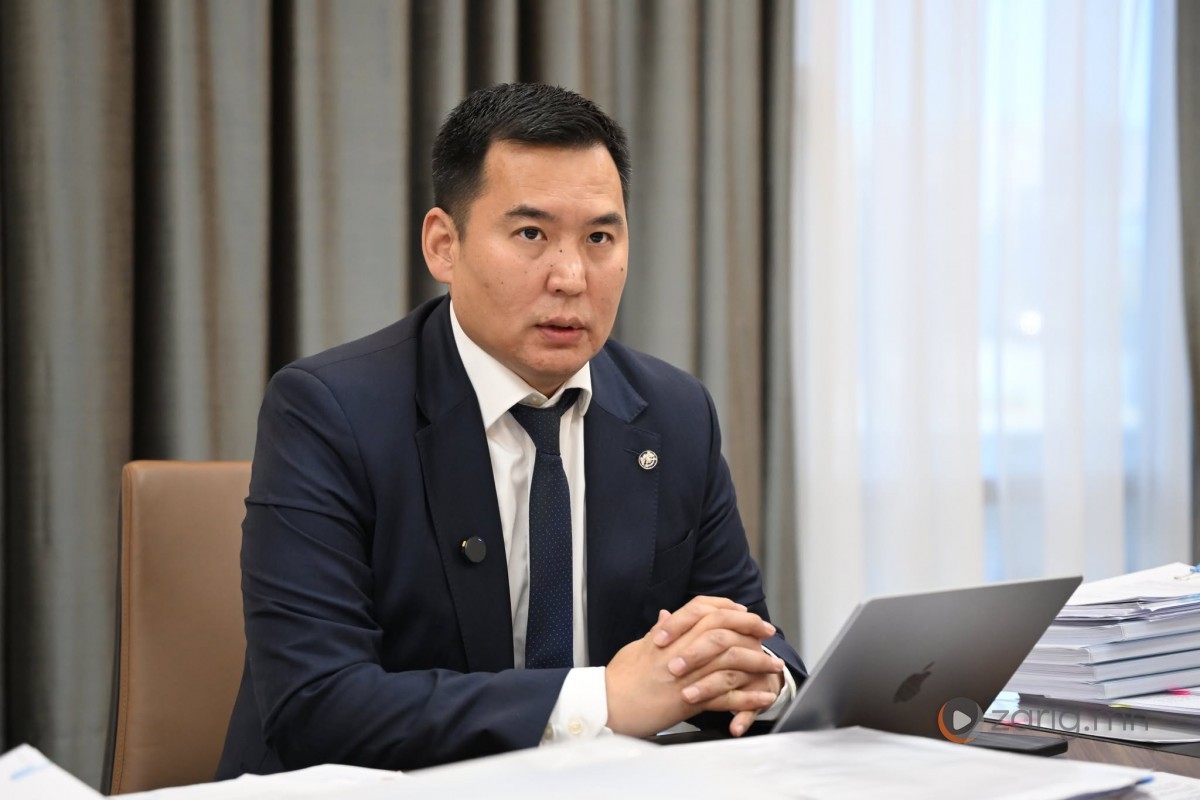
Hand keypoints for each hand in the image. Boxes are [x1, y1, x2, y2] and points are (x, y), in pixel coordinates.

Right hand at [604, 598, 783, 737]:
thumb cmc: (618, 679)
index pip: (704, 611)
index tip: (745, 612)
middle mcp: (679, 651)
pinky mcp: (689, 701)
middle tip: (767, 632)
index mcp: (669, 636)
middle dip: (750, 628)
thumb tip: (668, 616)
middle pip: (723, 630)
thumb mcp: (638, 647)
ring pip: (729, 662)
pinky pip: (726, 697)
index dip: (728, 609)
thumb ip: (658, 631)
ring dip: (757, 662)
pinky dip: (748, 696)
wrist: (607, 706)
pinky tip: (763, 695)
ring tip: (773, 666)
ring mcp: (686, 676)